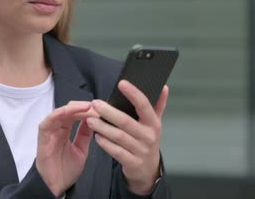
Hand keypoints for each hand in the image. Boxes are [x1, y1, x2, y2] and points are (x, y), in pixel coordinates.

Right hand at [36, 101, 98, 196]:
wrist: (56, 187)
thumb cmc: (65, 170)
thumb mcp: (81, 149)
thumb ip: (84, 134)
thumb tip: (92, 119)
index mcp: (64, 131)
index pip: (75, 115)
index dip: (86, 110)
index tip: (100, 109)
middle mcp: (56, 130)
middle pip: (68, 111)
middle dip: (82, 107)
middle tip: (96, 106)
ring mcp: (49, 133)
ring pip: (58, 114)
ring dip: (72, 108)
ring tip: (86, 107)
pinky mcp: (42, 140)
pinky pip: (46, 124)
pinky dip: (56, 115)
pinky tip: (66, 111)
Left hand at [87, 80, 168, 194]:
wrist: (148, 170)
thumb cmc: (147, 140)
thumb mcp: (155, 123)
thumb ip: (158, 105)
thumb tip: (164, 87)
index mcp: (153, 123)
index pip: (144, 105)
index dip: (133, 94)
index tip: (122, 83)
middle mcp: (148, 136)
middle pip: (126, 122)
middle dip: (109, 112)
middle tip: (95, 103)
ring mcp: (140, 150)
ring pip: (119, 136)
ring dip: (103, 127)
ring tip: (91, 119)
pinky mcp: (132, 162)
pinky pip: (116, 151)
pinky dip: (105, 144)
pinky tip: (96, 136)